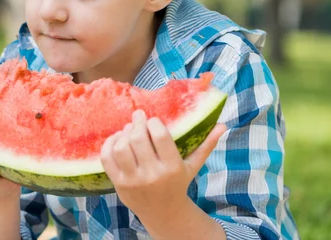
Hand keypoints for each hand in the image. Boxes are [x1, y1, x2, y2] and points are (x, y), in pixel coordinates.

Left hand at [100, 110, 226, 221]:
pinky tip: (117, 139)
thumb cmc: (178, 183)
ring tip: (129, 129)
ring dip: (123, 133)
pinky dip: (109, 144)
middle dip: (137, 123)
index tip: (152, 120)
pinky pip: (107, 159)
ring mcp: (133, 180)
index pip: (159, 135)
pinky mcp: (118, 184)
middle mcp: (152, 174)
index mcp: (172, 168)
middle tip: (138, 117)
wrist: (163, 213)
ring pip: (120, 147)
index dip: (153, 122)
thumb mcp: (193, 166)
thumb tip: (223, 125)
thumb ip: (206, 145)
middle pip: (138, 138)